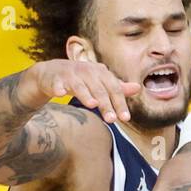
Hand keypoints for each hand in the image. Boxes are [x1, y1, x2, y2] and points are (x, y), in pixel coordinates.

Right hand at [24, 59, 141, 123]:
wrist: (52, 74)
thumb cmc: (81, 80)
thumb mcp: (100, 83)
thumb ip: (117, 88)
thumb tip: (138, 88)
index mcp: (99, 72)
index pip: (113, 88)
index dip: (120, 103)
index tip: (125, 118)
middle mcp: (86, 71)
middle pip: (98, 89)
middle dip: (106, 104)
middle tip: (112, 120)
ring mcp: (69, 74)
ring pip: (79, 85)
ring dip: (85, 94)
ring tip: (93, 105)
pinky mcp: (54, 78)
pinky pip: (56, 83)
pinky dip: (58, 88)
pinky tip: (60, 93)